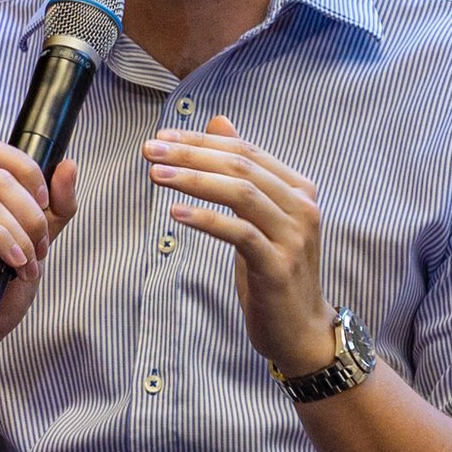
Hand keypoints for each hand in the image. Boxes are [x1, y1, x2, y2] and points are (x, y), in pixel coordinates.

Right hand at [0, 145, 79, 378]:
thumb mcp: (40, 245)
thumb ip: (57, 208)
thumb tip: (68, 165)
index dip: (28, 171)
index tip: (45, 205)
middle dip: (32, 212)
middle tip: (40, 247)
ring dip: (21, 234)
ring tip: (27, 264)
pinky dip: (2, 242)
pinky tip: (13, 264)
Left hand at [141, 117, 334, 377]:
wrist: (301, 330)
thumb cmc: (274, 271)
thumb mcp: (259, 217)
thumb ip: (244, 171)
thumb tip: (220, 122)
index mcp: (298, 189)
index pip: (246, 151)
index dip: (202, 141)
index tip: (162, 137)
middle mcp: (302, 207)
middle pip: (240, 166)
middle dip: (191, 153)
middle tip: (150, 150)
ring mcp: (293, 236)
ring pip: (240, 192)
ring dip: (193, 180)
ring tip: (155, 175)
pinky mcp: (278, 266)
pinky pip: (239, 232)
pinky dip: (206, 219)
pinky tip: (176, 214)